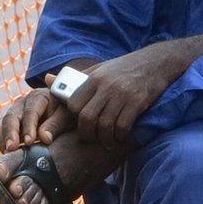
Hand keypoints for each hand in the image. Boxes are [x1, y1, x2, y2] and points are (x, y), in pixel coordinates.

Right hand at [0, 81, 73, 151]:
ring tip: (7, 154)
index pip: (30, 111)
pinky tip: (8, 156)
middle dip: (10, 134)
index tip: (29, 141)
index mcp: (38, 97)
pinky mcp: (8, 125)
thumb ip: (56, 124)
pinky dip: (1, 143)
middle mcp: (22, 104)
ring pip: (0, 124)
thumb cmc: (67, 114)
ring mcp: (13, 114)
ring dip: (2, 140)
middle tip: (12, 149)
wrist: (64, 114)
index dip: (29, 126)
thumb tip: (44, 138)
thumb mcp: (67, 116)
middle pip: (11, 117)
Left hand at [53, 45, 184, 148]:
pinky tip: (120, 136)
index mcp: (93, 78)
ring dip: (104, 138)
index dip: (74, 120)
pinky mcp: (137, 102)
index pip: (74, 105)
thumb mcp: (98, 69)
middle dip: (87, 134)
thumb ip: (75, 79)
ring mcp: (122, 94)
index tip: (80, 125)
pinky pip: (122, 126)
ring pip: (104, 125)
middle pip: (87, 118)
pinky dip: (119, 136)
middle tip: (92, 139)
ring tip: (107, 141)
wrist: (156, 62)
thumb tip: (46, 79)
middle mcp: (105, 86)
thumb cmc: (124, 68)